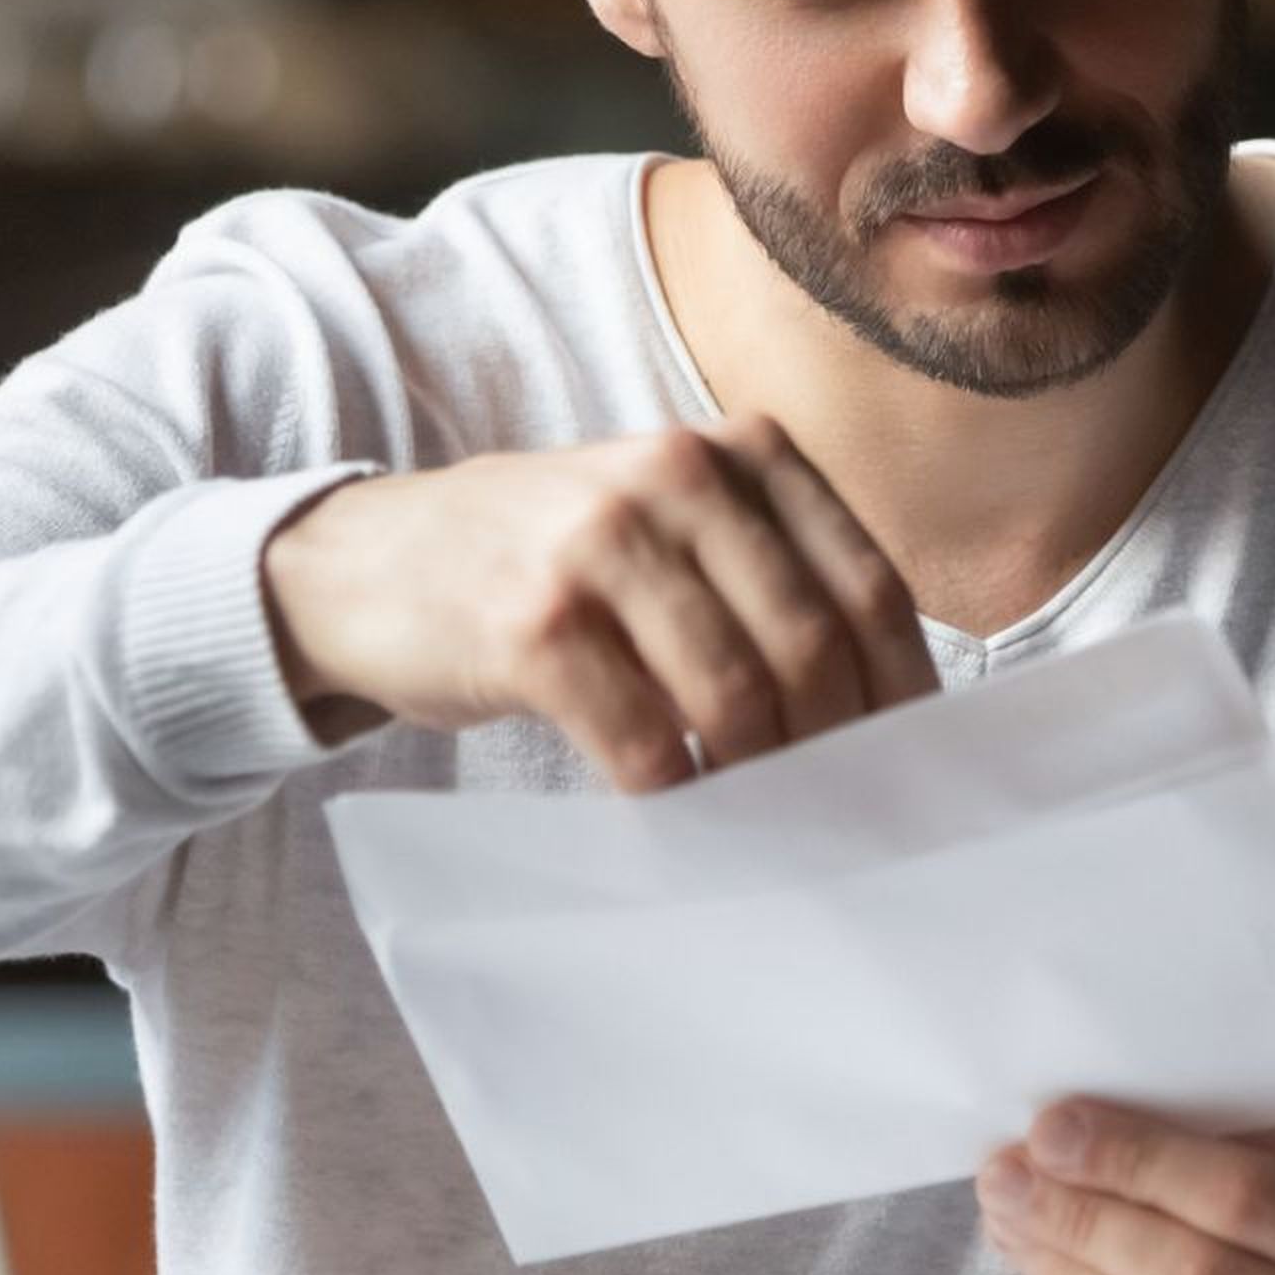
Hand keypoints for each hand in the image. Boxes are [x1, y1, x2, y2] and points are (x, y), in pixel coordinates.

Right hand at [260, 414, 940, 790]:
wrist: (365, 561)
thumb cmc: (546, 564)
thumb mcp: (668, 524)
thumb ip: (770, 580)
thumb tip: (880, 719)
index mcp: (738, 453)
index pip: (870, 588)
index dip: (901, 694)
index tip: (909, 767)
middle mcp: (677, 478)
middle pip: (813, 646)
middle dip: (836, 751)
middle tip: (839, 819)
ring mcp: (601, 543)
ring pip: (737, 695)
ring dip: (760, 781)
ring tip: (762, 822)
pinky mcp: (534, 622)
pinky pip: (642, 739)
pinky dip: (675, 794)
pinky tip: (677, 816)